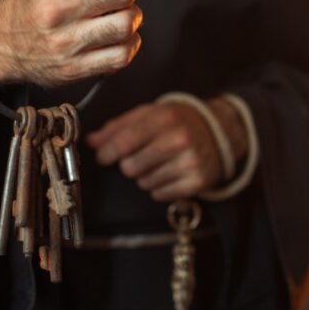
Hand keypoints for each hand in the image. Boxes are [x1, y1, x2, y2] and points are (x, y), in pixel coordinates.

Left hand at [86, 98, 247, 201]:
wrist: (219, 131)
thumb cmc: (175, 121)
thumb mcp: (148, 114)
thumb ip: (117, 127)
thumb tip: (89, 142)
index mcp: (164, 118)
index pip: (124, 142)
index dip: (107, 153)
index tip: (103, 157)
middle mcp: (179, 139)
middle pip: (130, 167)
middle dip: (128, 164)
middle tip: (139, 157)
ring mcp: (190, 162)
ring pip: (144, 183)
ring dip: (144, 176)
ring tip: (158, 163)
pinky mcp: (198, 182)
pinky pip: (160, 195)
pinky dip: (158, 187)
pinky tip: (168, 173)